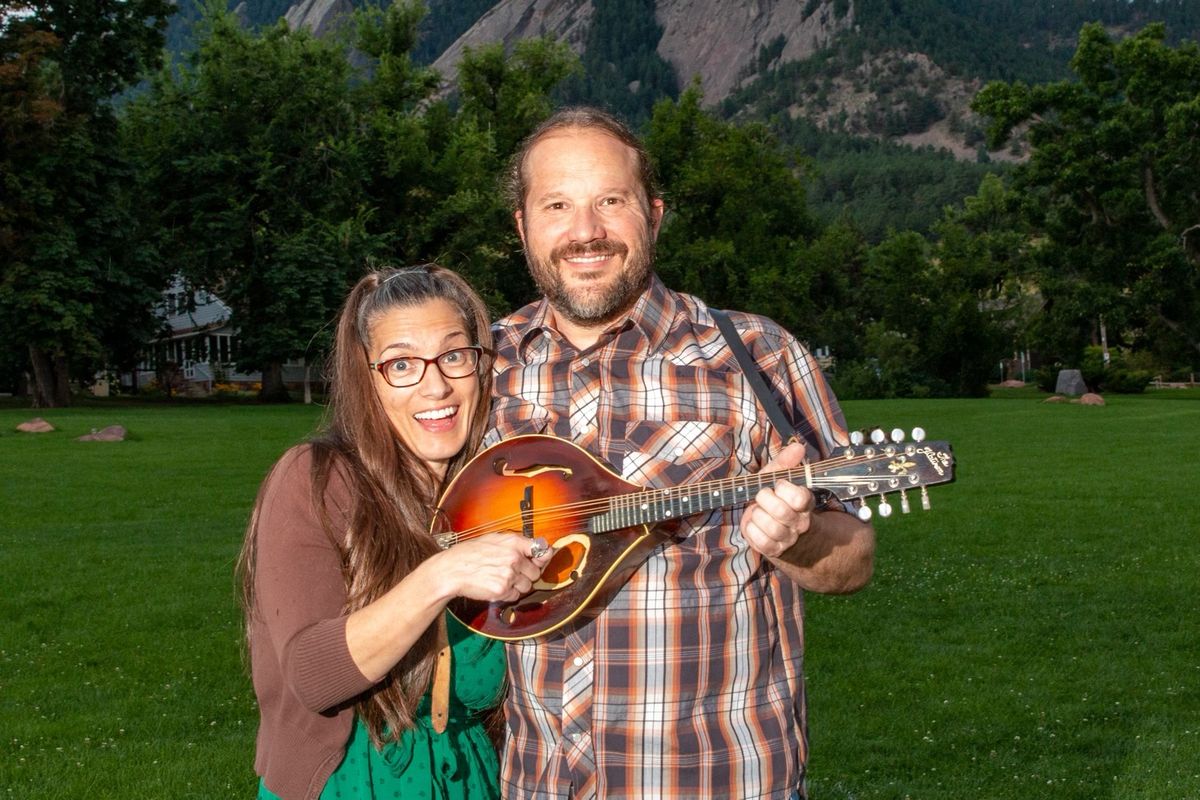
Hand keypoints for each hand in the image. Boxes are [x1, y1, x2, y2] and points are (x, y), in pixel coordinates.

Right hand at [432, 533, 553, 602]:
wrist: (451, 570)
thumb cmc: (470, 554)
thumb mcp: (493, 539)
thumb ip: (515, 543)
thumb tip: (537, 548)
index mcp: (513, 542)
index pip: (542, 548)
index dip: (543, 556)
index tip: (540, 560)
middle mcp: (514, 557)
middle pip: (536, 572)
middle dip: (526, 575)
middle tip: (511, 572)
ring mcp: (509, 574)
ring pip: (527, 586)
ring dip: (517, 586)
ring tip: (500, 579)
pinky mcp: (502, 590)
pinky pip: (515, 596)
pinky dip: (508, 594)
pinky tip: (495, 586)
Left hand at [742, 442, 817, 558]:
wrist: (784, 533)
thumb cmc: (779, 500)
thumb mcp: (780, 479)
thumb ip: (786, 462)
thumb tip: (798, 446)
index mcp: (805, 503)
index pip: (800, 498)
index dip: (783, 489)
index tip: (777, 485)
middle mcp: (800, 523)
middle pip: (781, 512)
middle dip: (764, 499)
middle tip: (762, 496)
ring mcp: (788, 538)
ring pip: (770, 527)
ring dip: (757, 515)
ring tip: (758, 511)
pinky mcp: (773, 550)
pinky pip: (759, 540)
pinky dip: (751, 529)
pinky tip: (753, 523)